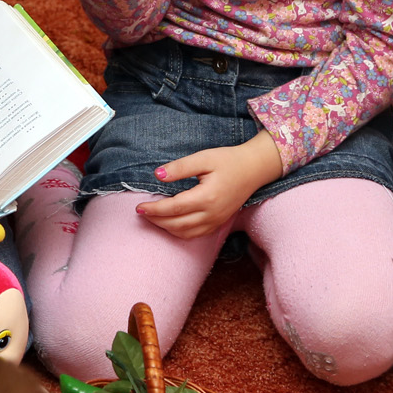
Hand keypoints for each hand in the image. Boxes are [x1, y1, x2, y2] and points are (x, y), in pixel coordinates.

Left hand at [136, 131, 282, 239]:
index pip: (174, 208)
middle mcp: (212, 214)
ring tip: (153, 218)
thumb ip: (180, 168)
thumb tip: (157, 175)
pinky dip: (179, 232)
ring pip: (185, 233)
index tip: (139, 207)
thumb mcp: (204, 158)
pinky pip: (195, 235)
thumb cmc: (228, 161)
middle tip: (141, 212)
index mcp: (207, 197)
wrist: (254, 169)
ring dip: (166, 228)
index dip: (154, 209)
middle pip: (177, 224)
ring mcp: (216, 221)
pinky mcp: (219, 223)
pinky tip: (170, 223)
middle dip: (156, 220)